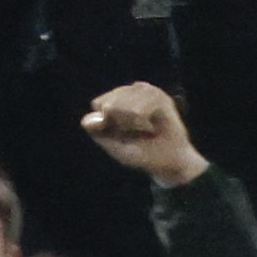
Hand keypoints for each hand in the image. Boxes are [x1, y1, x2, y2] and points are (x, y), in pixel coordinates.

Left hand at [82, 82, 205, 185]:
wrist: (170, 163)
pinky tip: (151, 128)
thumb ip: (99, 134)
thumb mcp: (116, 148)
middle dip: (118, 122)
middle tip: (136, 133)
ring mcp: (146, 92)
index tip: (121, 134)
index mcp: (117, 102)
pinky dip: (142, 120)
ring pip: (124, 101)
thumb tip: (85, 121)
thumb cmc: (143, 155)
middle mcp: (130, 93)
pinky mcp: (160, 96)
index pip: (99, 103)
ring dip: (131, 122)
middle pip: (109, 102)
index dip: (106, 122)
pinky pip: (140, 105)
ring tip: (146, 130)